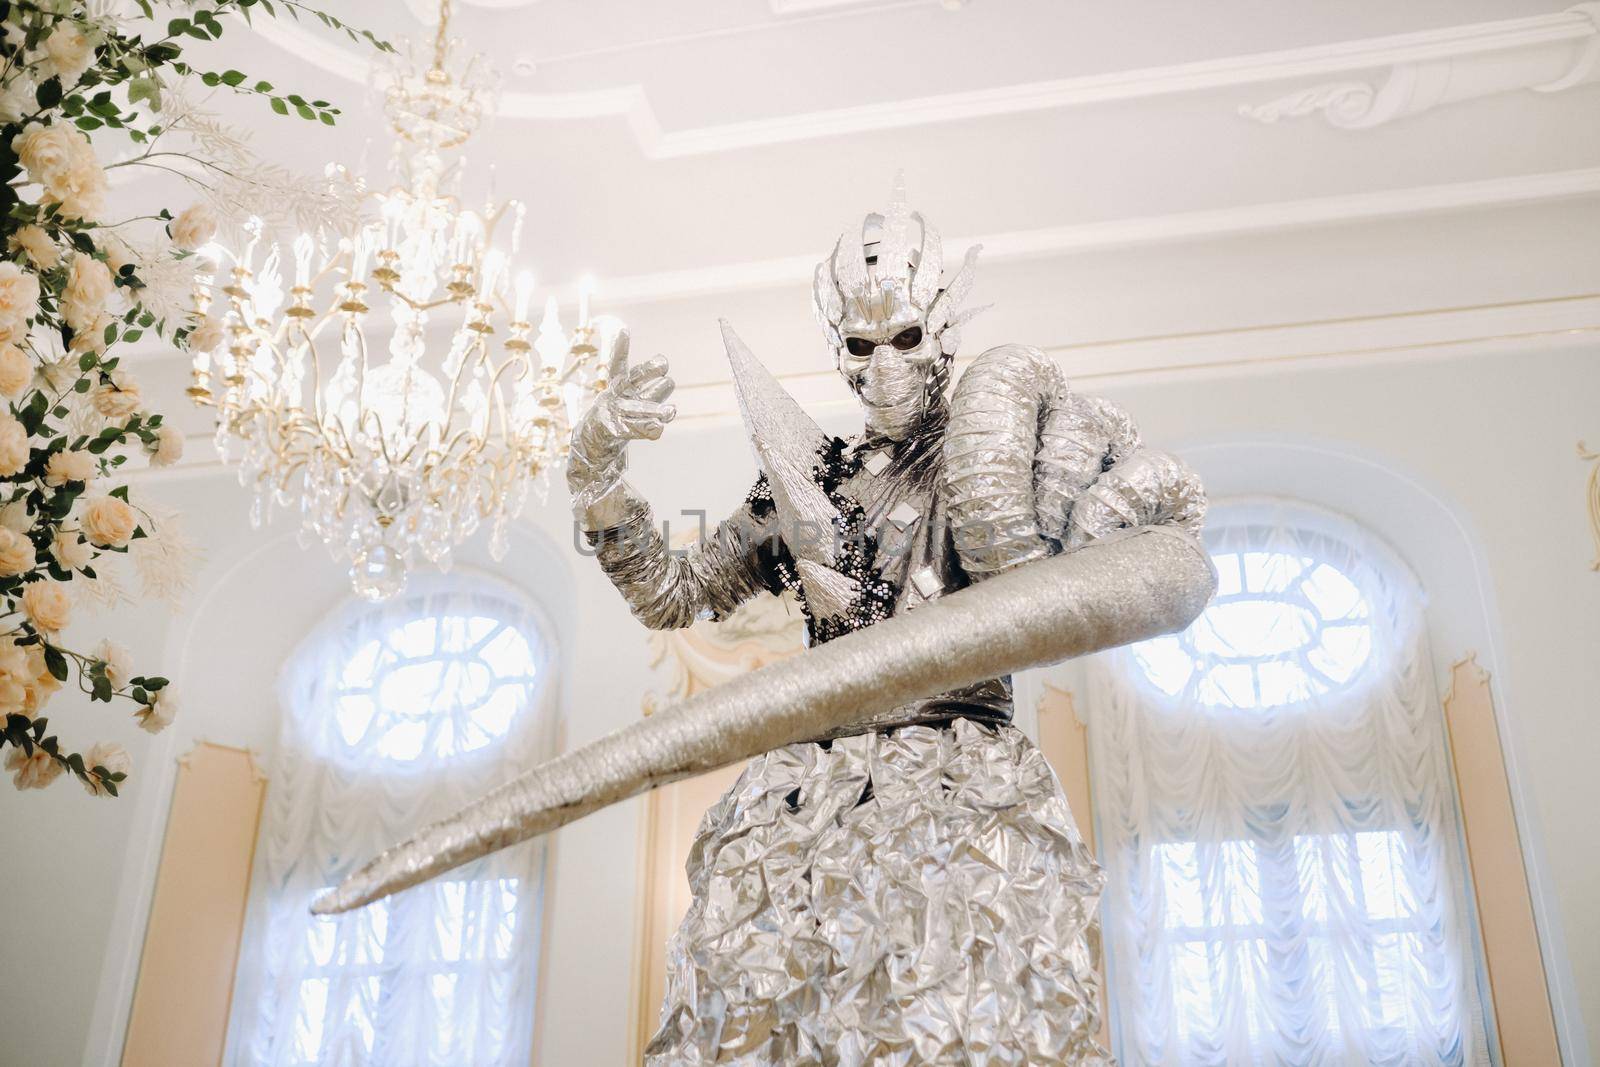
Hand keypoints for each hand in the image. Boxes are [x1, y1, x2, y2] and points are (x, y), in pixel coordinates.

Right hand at [567, 329, 676, 497]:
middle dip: (649, 371)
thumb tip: (669, 399)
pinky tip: (659, 429)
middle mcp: (617, 396)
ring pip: (639, 408)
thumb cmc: (620, 415)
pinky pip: (638, 429)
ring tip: (671, 411)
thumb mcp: (635, 401)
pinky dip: (650, 429)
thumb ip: (655, 396)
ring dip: (655, 410)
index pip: (619, 363)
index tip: (623, 330)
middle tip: (664, 365)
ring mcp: (616, 413)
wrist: (594, 441)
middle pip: (633, 380)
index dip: (621, 348)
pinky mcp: (618, 431)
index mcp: (618, 385)